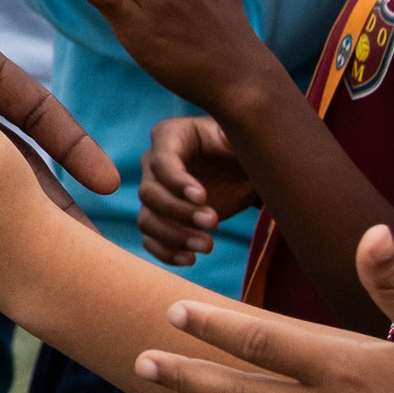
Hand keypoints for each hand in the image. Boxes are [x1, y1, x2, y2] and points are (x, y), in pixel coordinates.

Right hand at [139, 113, 255, 266]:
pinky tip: (190, 259)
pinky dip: (165, 252)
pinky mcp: (161, 219)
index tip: (203, 197)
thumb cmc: (243, 149)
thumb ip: (233, 132)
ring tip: (207, 246)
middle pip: (149, 192)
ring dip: (174, 237)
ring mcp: (155, 194)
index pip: (161, 159)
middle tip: (214, 222)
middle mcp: (154, 165)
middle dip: (180, 212)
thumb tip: (225, 139)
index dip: (177, 181)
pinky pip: (150, 238)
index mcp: (170, 136)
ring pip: (147, 218)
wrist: (246, 171)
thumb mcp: (240, 136)